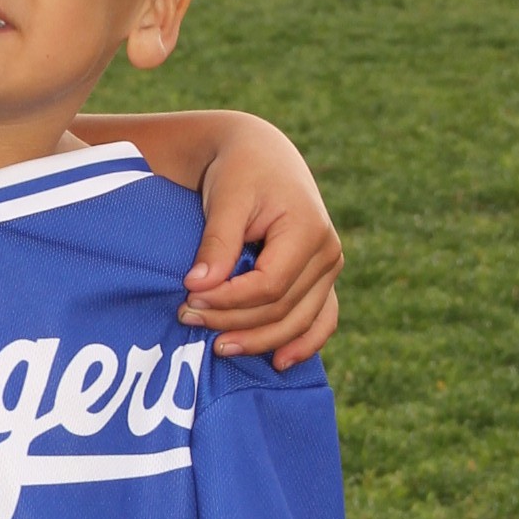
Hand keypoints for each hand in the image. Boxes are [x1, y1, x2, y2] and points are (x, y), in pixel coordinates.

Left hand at [184, 121, 342, 366]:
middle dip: (234, 321)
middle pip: (282, 309)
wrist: (261, 155)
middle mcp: (328, 253)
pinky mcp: (323, 278)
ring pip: (300, 322)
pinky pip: (322, 320)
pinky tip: (280, 362)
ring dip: (260, 341)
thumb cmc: (240, 172)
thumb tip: (199, 287)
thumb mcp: (226, 198)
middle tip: (188, 319)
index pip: (269, 286)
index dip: (229, 301)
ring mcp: (330, 269)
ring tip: (220, 348)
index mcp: (308, 230)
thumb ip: (216, 243)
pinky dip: (304, 344)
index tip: (189, 299)